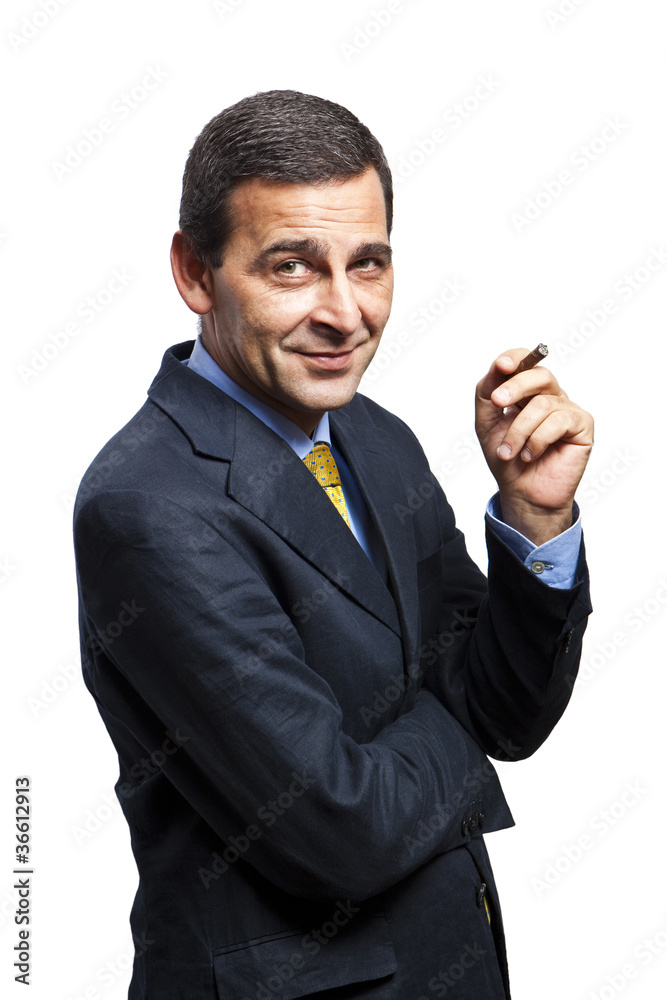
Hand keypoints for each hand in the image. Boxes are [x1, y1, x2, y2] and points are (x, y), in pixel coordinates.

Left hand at [475, 348, 593, 544]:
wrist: (522, 493)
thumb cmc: (507, 458)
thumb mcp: (487, 423)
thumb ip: (487, 393)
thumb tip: (498, 365)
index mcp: (527, 392)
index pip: (526, 362)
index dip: (515, 358)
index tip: (501, 365)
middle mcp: (550, 396)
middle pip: (539, 375)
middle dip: (515, 386)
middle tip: (497, 402)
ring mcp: (567, 409)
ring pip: (543, 404)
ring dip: (519, 430)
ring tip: (509, 452)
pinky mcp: (583, 425)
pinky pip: (559, 421)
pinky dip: (538, 440)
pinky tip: (531, 455)